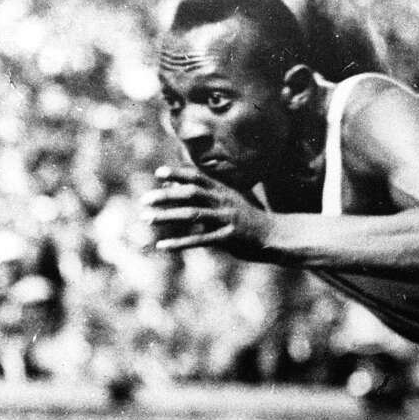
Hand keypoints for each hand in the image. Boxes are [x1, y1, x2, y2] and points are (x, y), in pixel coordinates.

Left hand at [141, 166, 270, 256]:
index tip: (158, 173)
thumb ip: (205, 195)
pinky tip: (163, 246)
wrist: (274, 235)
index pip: (197, 177)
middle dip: (165, 196)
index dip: (177, 173)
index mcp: (223, 191)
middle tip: (144, 200)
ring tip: (147, 219)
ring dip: (167, 216)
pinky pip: (199, 240)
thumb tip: (176, 189)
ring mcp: (226, 219)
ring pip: (192, 214)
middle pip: (190, 193)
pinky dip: (179, 243)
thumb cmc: (247, 218)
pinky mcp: (228, 237)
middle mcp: (223, 201)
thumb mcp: (229, 201)